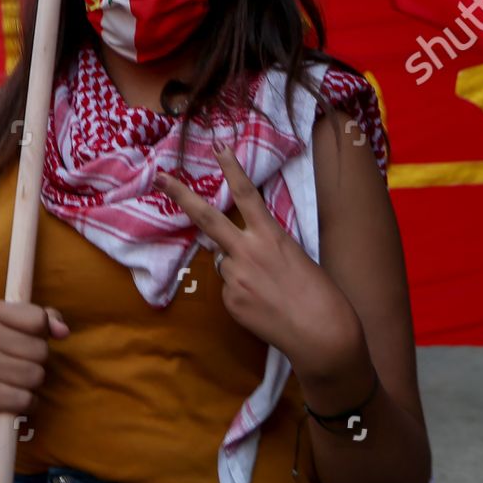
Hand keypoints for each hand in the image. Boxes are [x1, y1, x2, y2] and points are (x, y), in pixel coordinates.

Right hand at [0, 299, 68, 424]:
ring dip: (32, 383)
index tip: (26, 338)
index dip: (41, 332)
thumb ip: (43, 319)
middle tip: (18, 362)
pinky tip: (13, 396)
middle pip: (40, 350)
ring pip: (36, 376)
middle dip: (37, 360)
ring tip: (14, 379)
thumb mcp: (12, 325)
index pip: (38, 319)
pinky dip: (27, 402)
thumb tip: (63, 331)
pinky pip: (26, 399)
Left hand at [155, 145, 367, 385]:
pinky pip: (228, 288)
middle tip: (159, 176)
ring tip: (267, 288)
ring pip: (222, 260)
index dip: (231, 168)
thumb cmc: (321, 294)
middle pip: (206, 217)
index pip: (246, 193)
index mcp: (271, 236)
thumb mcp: (294, 256)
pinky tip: (264, 305)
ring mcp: (235, 278)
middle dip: (180, 195)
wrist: (323, 335)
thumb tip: (237, 249)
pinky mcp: (230, 302)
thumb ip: (262, 247)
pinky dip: (242, 292)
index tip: (218, 147)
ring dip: (236, 266)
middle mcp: (247, 252)